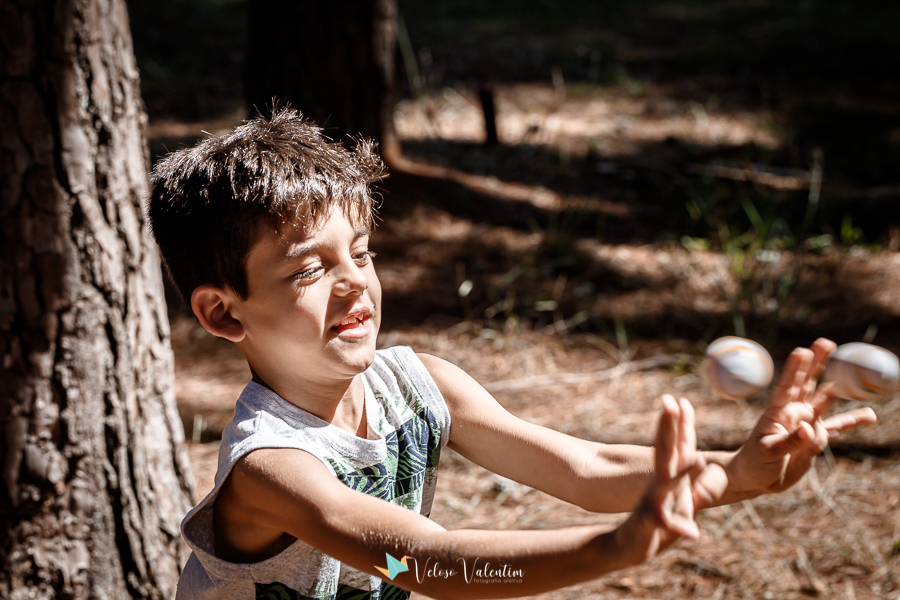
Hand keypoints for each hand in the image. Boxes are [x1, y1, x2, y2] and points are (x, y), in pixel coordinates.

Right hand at [616, 396, 726, 564]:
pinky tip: (692, 532)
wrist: (627, 547)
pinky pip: (666, 525)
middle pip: (664, 452)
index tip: (682, 400)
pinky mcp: (651, 526)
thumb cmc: (660, 524)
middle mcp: (659, 484)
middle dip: (668, 427)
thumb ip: (700, 486)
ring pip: (665, 484)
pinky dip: (678, 527)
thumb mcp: (684, 505)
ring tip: (697, 460)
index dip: (681, 424)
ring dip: (681, 473)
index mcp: (669, 476)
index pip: (677, 446)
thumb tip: (713, 466)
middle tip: (669, 402)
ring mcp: (653, 503)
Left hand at [727, 338, 877, 495]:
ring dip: (838, 386)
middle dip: (817, 363)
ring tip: (851, 370)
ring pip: (825, 401)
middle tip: (826, 342)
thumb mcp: (768, 451)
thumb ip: (789, 441)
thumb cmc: (754, 462)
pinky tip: (869, 414)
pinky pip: (837, 427)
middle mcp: (794, 414)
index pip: (787, 387)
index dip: (795, 370)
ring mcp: (806, 424)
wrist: (757, 478)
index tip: (801, 350)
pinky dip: (853, 421)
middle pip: (808, 384)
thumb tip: (809, 429)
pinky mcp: (815, 439)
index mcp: (778, 413)